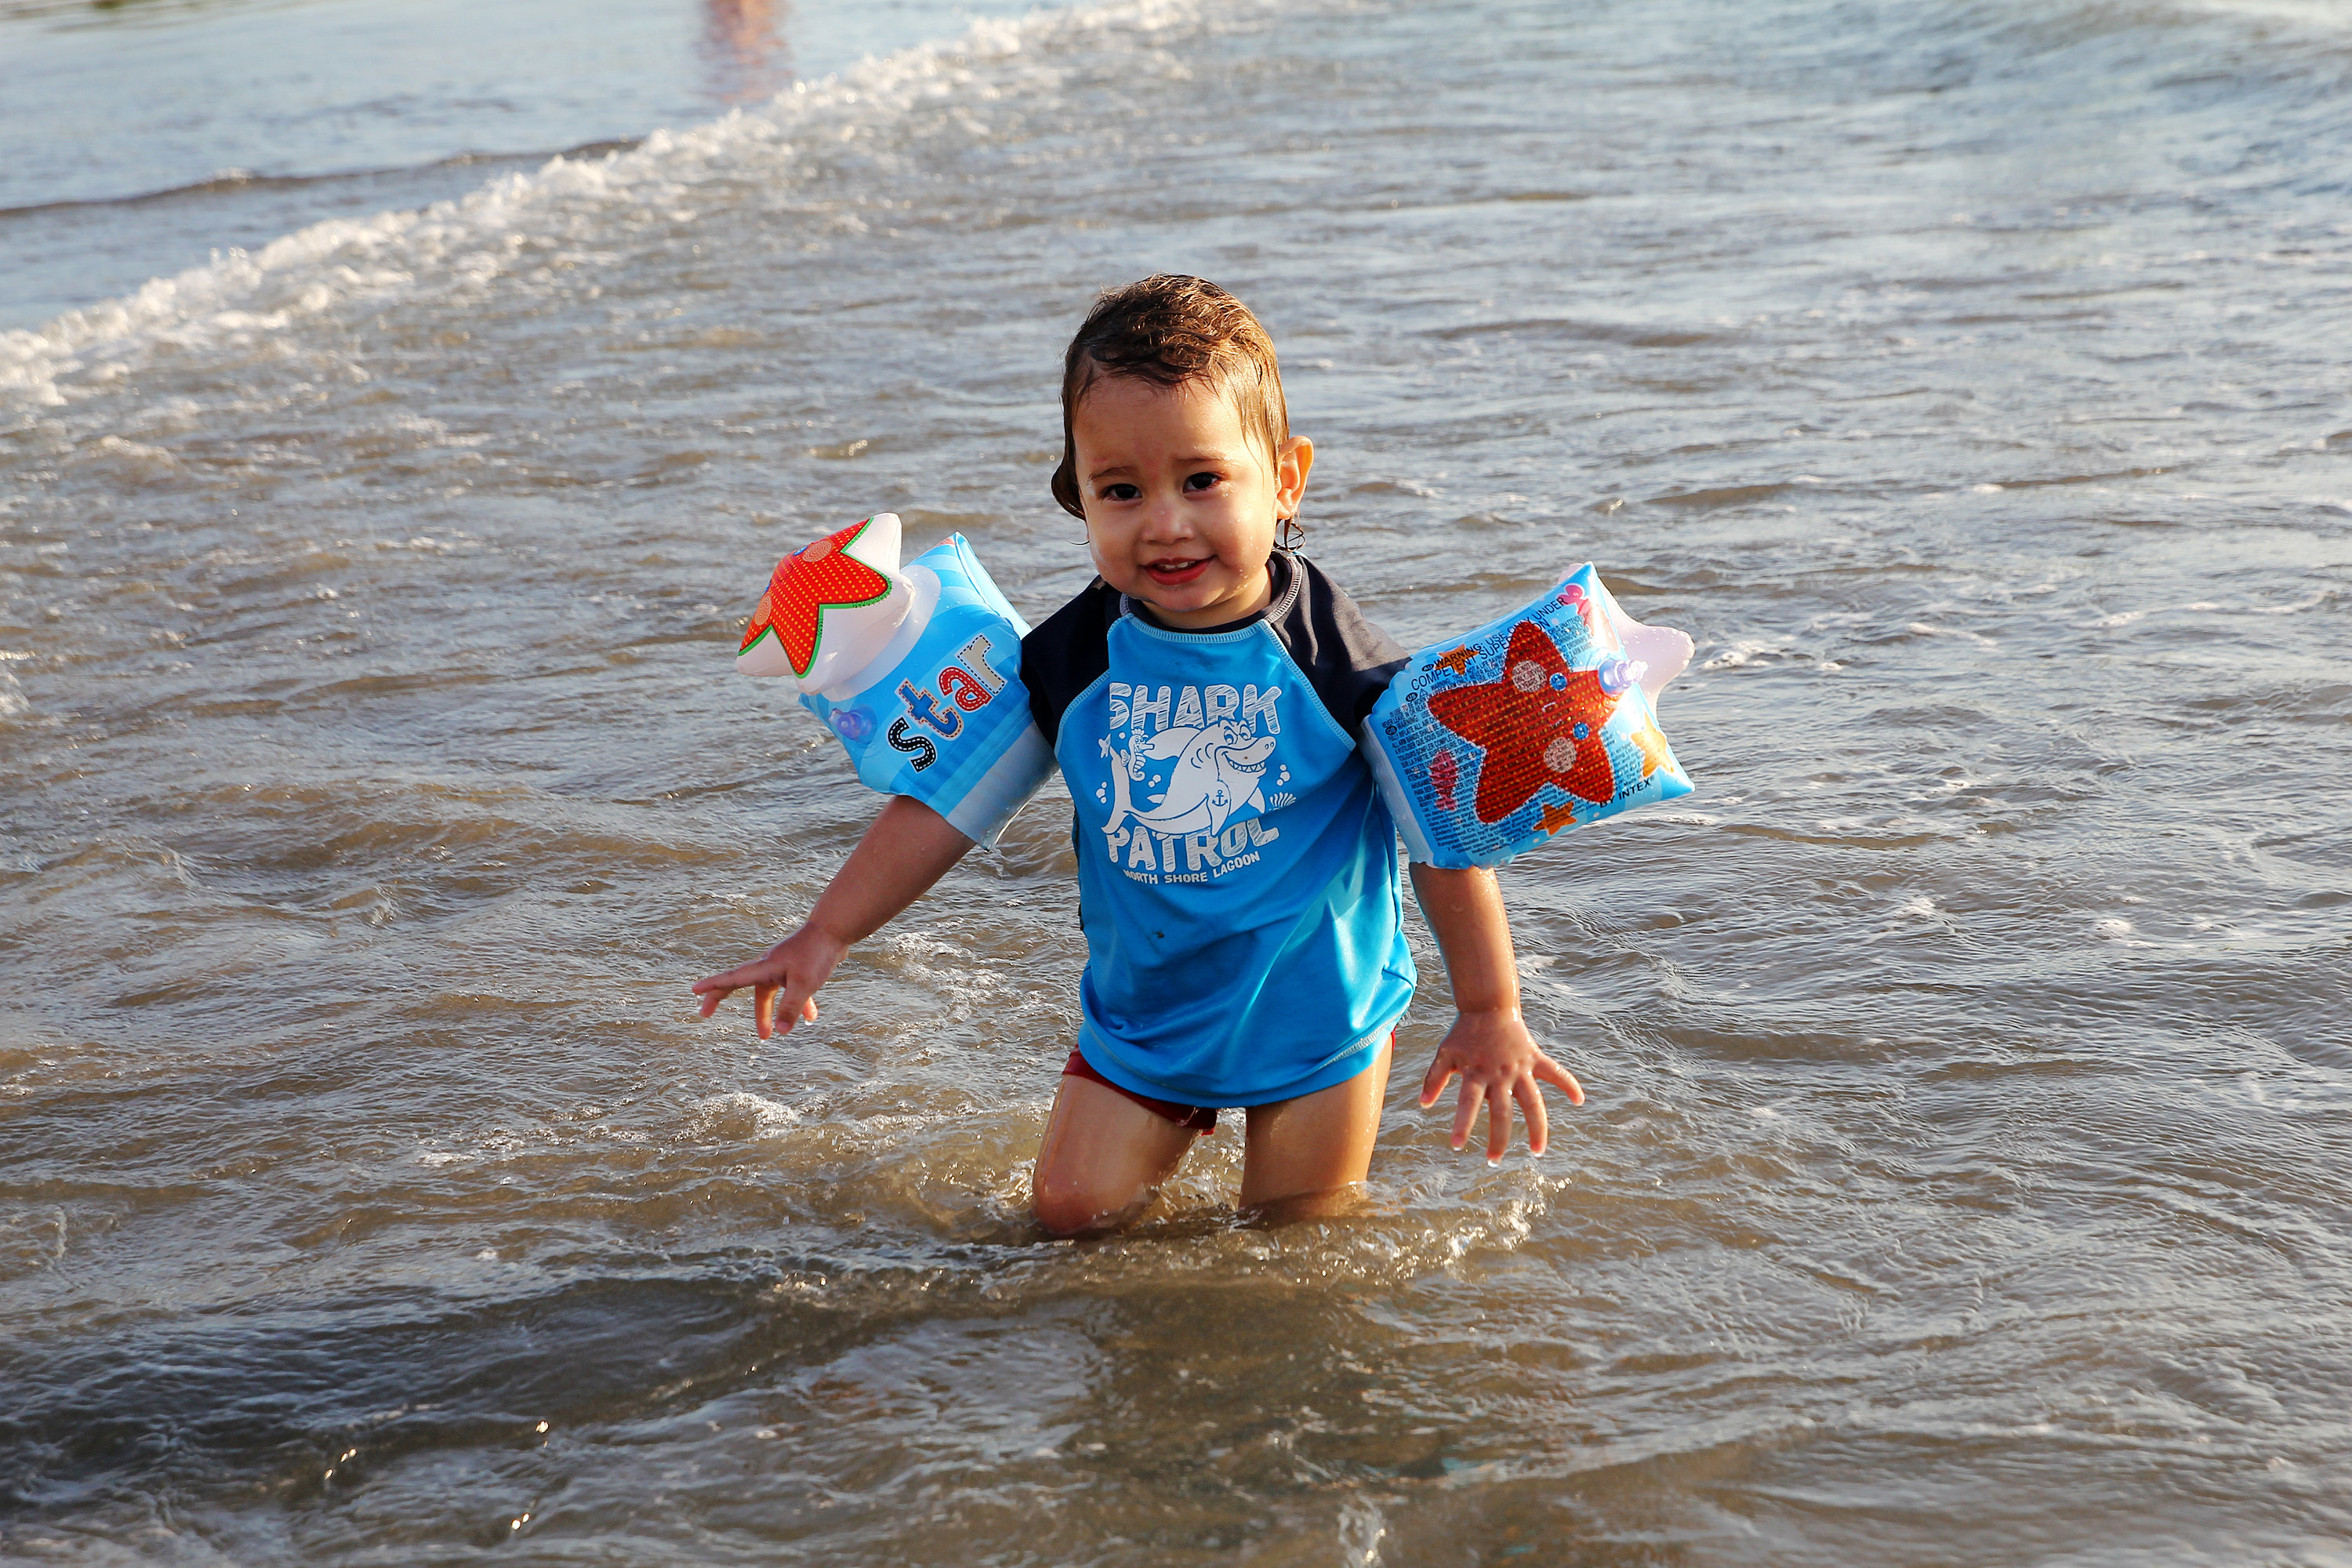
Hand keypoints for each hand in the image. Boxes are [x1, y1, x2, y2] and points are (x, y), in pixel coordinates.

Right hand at [691, 923, 846, 1039]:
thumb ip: (791, 1008)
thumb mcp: (803, 984)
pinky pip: (791, 990)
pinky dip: (798, 1004)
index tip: (693, 990)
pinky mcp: (796, 969)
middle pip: (741, 986)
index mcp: (764, 968)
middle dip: (724, 1000)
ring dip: (770, 1013)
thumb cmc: (816, 954)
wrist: (835, 931)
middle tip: (705, 1014)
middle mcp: (768, 967)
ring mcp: (782, 967)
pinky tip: (811, 1017)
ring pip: (769, 993)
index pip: (732, 978)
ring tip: (770, 1036)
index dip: (712, 986)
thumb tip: (781, 1032)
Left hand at [1418, 1007, 1583, 1160]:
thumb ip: (1434, 1077)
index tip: (1457, 1145)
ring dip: (1537, 1128)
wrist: (1488, 1004)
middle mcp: (1499, 1074)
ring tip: (1538, 1152)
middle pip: (1501, 1112)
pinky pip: (1555, 1072)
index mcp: (1476, 1073)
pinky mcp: (1534, 1058)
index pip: (1468, 1103)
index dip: (1462, 1124)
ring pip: (1533, 1103)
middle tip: (1493, 1161)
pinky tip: (1579, 1100)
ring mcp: (1520, 1067)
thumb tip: (1423, 1105)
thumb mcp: (1445, 1053)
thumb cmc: (1464, 1031)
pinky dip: (1568, 1084)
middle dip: (1498, 1138)